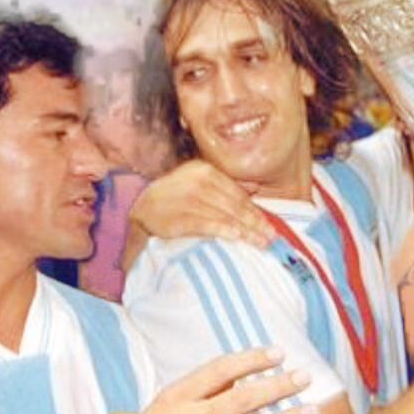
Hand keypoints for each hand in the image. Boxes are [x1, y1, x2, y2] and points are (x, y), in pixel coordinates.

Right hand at [84, 349, 316, 413]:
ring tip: (313, 412)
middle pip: (243, 397)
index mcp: (175, 399)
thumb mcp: (161, 412)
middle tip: (305, 377)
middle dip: (278, 385)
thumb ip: (196, 394)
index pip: (220, 370)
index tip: (278, 353)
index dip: (252, 359)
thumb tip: (236, 376)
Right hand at [130, 159, 273, 247]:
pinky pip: (205, 223)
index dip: (256, 211)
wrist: (142, 209)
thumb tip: (257, 195)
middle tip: (271, 238)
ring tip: (260, 243)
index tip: (270, 226)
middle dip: (255, 223)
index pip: (237, 194)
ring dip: (245, 231)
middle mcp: (196, 181)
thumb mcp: (199, 186)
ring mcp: (186, 197)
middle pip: (233, 205)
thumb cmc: (177, 200)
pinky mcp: (177, 215)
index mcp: (205, 170)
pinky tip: (236, 237)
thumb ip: (225, 190)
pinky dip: (223, 230)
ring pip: (223, 215)